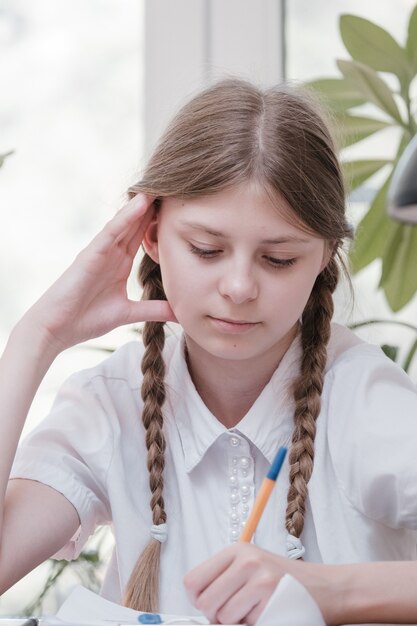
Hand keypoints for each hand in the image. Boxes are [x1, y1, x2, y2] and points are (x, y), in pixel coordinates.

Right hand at [25, 193, 176, 352]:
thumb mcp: (129, 313)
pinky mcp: (90, 254)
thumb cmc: (86, 319)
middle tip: (177, 186)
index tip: (183, 209)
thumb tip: (182, 313)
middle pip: (137, 224)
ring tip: (162, 185)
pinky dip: (125, 217)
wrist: (57, 329)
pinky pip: (111, 231)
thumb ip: (154, 309)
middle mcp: (112, 253)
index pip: (144, 237)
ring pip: (126, 222)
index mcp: (121, 264)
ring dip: (143, 204)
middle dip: (155, 206)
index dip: (161, 222)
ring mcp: (101, 251)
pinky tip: (140, 203)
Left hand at [184, 543, 289, 625]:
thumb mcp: (250, 566)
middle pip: (205, 602)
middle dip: (216, 615)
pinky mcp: (271, 598)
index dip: (197, 599)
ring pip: (223, 617)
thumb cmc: (282, 581)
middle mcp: (247, 560)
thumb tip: (198, 603)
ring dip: (236, 621)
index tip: (210, 603)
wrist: (325, 587)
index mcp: (236, 550)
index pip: (192, 580)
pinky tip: (267, 612)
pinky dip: (254, 624)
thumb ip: (223, 579)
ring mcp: (260, 578)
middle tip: (234, 612)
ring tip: (254, 609)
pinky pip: (246, 624)